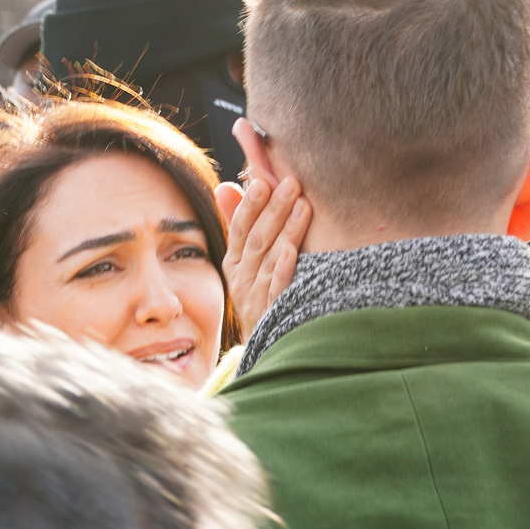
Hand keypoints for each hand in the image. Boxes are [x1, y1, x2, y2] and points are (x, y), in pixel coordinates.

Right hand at [216, 175, 310, 342]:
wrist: (268, 347)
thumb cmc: (260, 295)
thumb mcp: (245, 262)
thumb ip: (238, 224)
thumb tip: (226, 187)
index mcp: (234, 263)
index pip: (239, 227)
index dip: (250, 204)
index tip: (263, 181)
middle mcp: (241, 279)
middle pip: (256, 239)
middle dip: (274, 209)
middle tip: (291, 183)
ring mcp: (256, 296)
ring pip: (269, 259)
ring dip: (286, 230)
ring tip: (302, 205)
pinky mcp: (273, 313)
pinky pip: (276, 288)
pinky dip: (283, 268)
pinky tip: (292, 250)